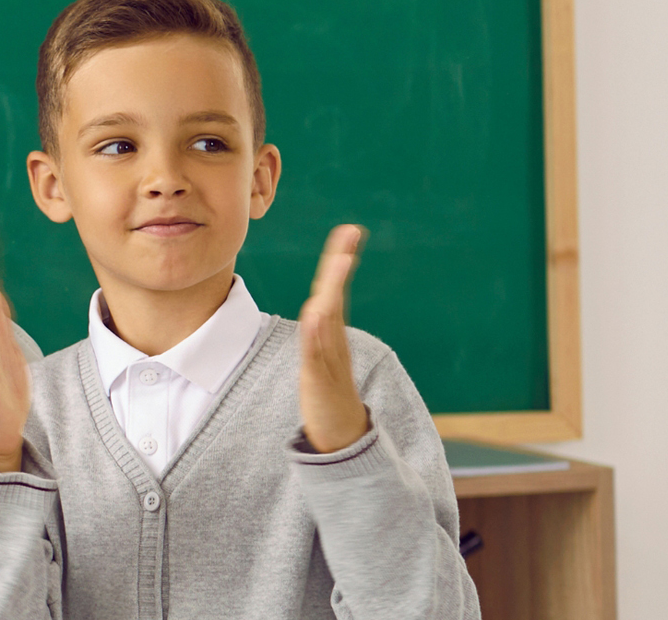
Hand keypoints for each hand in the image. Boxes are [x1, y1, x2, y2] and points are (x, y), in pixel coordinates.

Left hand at [297, 226, 372, 453]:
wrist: (341, 436)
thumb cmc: (328, 395)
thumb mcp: (320, 358)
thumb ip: (319, 334)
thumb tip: (319, 308)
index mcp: (331, 333)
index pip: (332, 289)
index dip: (338, 260)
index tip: (349, 231)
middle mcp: (333, 340)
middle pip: (334, 295)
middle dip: (341, 263)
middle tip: (350, 233)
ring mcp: (329, 358)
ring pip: (329, 318)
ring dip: (334, 289)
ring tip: (342, 261)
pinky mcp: (319, 378)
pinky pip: (317, 352)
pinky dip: (317, 333)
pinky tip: (318, 313)